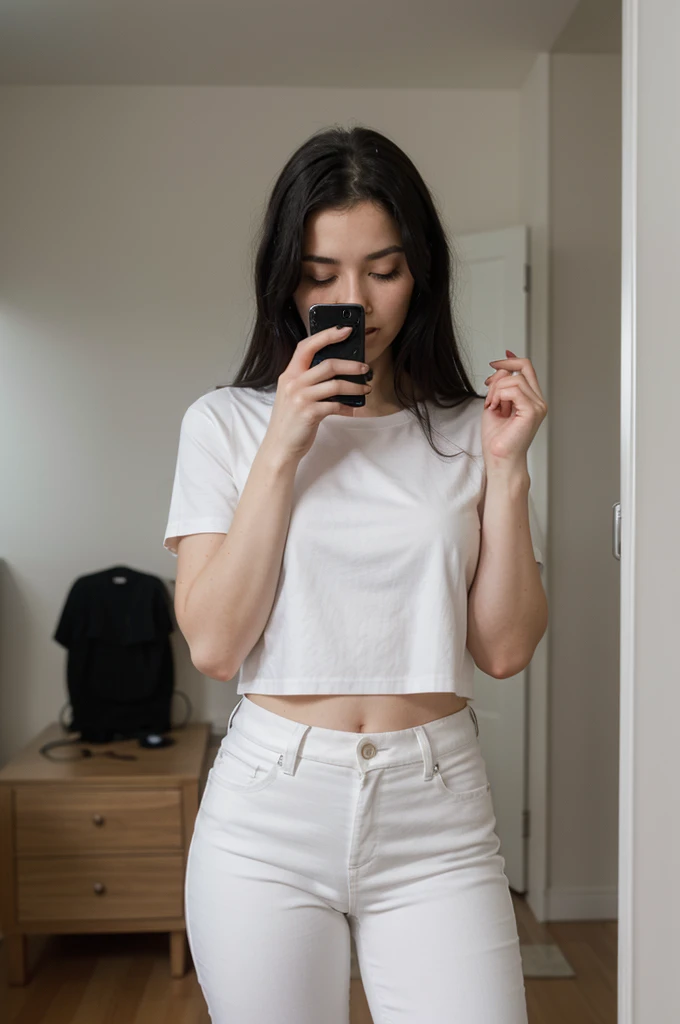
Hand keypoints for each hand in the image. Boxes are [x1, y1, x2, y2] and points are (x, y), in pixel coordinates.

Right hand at [264, 326, 371, 462]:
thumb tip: (337, 370)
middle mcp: (293, 383)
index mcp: (289, 374)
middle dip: (351, 364)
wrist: (279, 447)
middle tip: (365, 368)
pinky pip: (335, 405)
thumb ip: (308, 380)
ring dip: (355, 386)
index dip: (327, 335)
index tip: (345, 330)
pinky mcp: (309, 413)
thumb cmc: (291, 421)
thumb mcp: (293, 394)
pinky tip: (353, 409)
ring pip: (335, 384)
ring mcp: (300, 398)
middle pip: (327, 364)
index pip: (307, 346)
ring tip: (366, 388)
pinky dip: (348, 406)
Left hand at [482, 349, 546, 466]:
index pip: (527, 369)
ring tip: (491, 405)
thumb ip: (499, 386)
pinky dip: (500, 395)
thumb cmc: (497, 440)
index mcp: (531, 399)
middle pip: (524, 368)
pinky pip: (515, 389)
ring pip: (515, 379)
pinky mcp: (532, 411)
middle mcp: (538, 401)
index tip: (493, 363)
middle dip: (500, 372)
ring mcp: (538, 406)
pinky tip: (495, 407)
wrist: (499, 460)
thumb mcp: (494, 404)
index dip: (511, 361)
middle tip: (487, 385)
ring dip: (496, 390)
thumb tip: (501, 369)